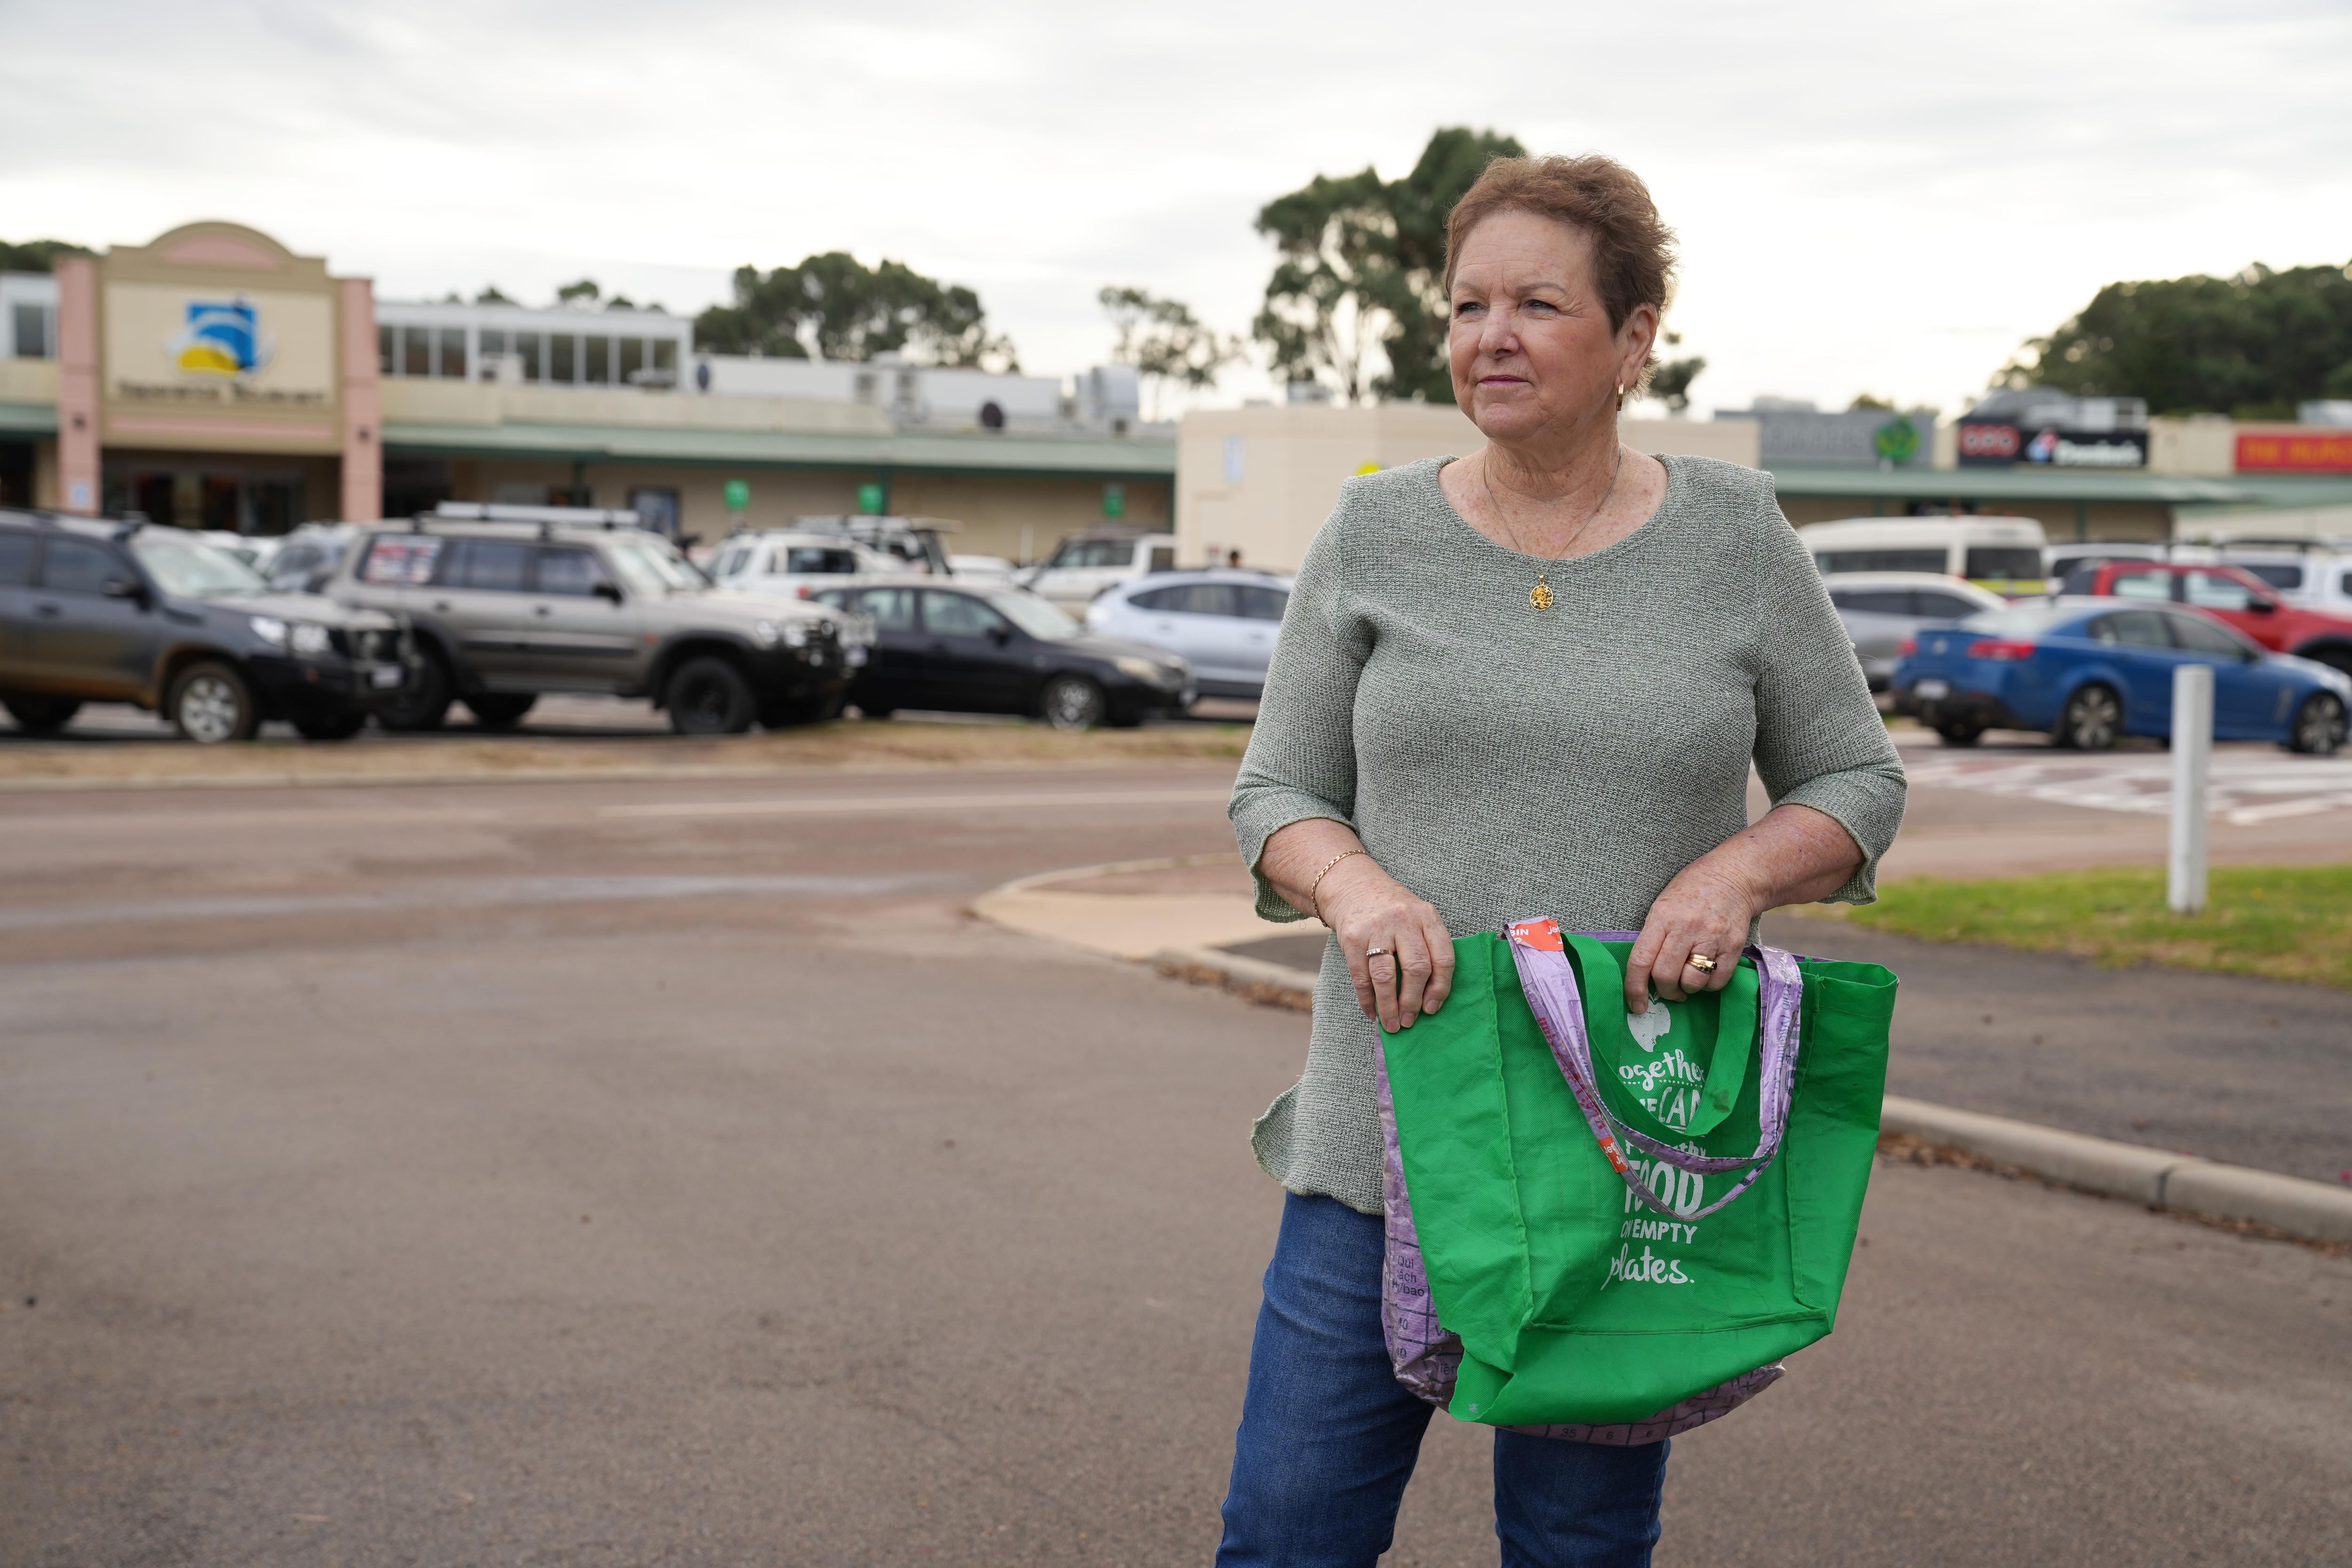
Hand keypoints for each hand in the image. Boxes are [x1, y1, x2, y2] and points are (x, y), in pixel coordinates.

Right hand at [1314, 855, 1454, 1032]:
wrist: (1354, 886)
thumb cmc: (1394, 912)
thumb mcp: (1418, 919)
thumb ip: (1427, 949)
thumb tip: (1429, 1000)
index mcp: (1427, 916)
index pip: (1443, 957)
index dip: (1440, 988)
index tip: (1432, 1009)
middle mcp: (1403, 920)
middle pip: (1416, 968)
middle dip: (1413, 1001)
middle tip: (1409, 1021)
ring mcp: (1376, 928)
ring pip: (1386, 976)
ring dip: (1388, 1006)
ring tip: (1391, 1024)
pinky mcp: (1352, 936)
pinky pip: (1361, 976)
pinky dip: (1366, 999)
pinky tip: (1371, 1012)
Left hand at [1625, 862, 1756, 1013]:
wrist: (1734, 877)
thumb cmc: (1691, 891)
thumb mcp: (1662, 906)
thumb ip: (1653, 937)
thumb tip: (1643, 975)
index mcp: (1662, 917)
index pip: (1640, 960)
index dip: (1634, 988)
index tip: (1636, 1004)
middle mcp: (1686, 928)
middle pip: (1665, 976)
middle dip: (1664, 991)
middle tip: (1667, 989)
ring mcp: (1712, 938)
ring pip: (1692, 982)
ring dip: (1687, 988)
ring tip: (1688, 977)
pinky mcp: (1733, 946)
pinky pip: (1716, 982)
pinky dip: (1708, 985)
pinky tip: (1706, 972)